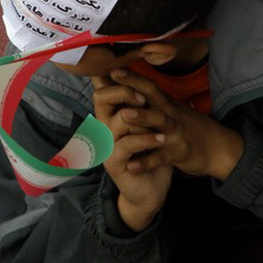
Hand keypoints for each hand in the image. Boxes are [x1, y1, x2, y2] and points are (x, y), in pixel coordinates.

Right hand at [92, 76, 172, 230]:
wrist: (151, 189)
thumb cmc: (149, 153)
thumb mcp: (146, 125)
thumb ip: (141, 105)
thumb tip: (146, 78)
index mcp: (111, 115)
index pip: (102, 87)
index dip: (112, 75)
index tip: (130, 72)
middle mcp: (104, 127)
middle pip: (101, 97)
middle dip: (125, 91)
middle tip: (143, 99)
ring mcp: (107, 145)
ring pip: (119, 119)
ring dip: (142, 118)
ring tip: (161, 123)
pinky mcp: (114, 162)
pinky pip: (127, 144)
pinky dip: (146, 139)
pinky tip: (160, 139)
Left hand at [97, 69, 243, 181]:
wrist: (217, 148)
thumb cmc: (187, 126)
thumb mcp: (171, 109)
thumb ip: (152, 100)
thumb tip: (129, 88)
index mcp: (165, 103)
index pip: (147, 85)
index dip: (132, 76)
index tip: (113, 68)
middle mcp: (169, 113)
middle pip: (152, 97)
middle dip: (133, 88)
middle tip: (114, 82)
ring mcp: (174, 132)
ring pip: (158, 122)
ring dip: (142, 117)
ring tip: (124, 115)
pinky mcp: (178, 152)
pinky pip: (161, 156)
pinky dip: (147, 161)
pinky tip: (131, 165)